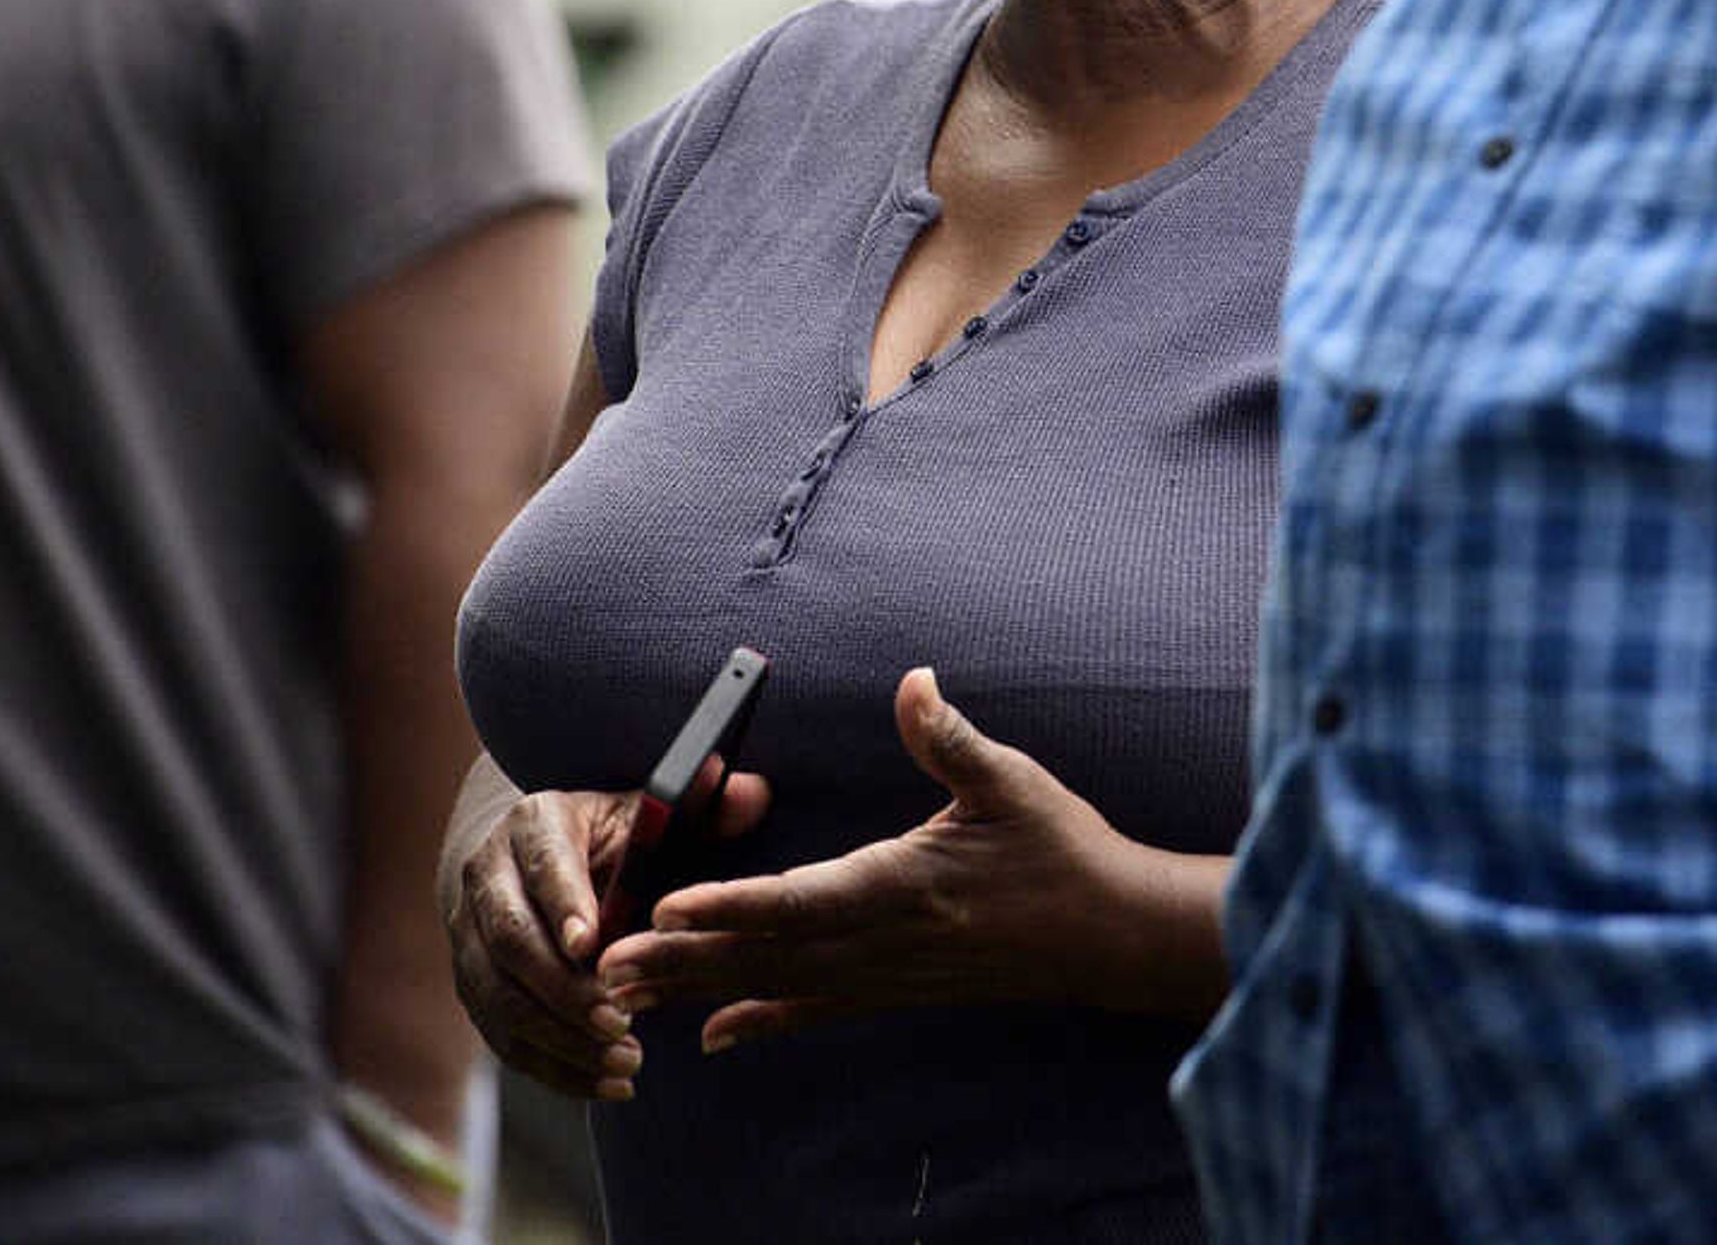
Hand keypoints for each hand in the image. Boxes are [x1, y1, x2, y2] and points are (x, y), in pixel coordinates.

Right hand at [441, 770, 770, 1099]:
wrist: (527, 861)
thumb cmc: (608, 837)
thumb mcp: (649, 814)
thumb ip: (703, 808)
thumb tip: (754, 796)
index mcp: (534, 824)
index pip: (543, 863)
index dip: (563, 904)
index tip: (592, 946)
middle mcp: (488, 877)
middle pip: (509, 938)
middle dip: (562, 989)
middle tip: (619, 1022)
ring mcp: (469, 936)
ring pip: (498, 996)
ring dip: (558, 1037)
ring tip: (625, 1062)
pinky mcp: (474, 987)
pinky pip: (502, 1036)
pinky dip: (551, 1068)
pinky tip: (606, 1086)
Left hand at [597, 669, 1194, 1053]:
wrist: (1111, 935)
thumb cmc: (1063, 849)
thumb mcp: (1013, 781)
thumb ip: (951, 737)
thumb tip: (914, 681)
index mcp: (906, 884)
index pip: (805, 899)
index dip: (735, 904)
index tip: (672, 905)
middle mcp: (886, 940)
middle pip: (768, 954)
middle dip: (684, 960)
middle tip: (605, 967)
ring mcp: (889, 974)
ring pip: (779, 987)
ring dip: (701, 989)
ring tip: (626, 995)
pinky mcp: (897, 988)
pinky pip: (816, 1010)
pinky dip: (760, 1020)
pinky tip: (711, 1035)